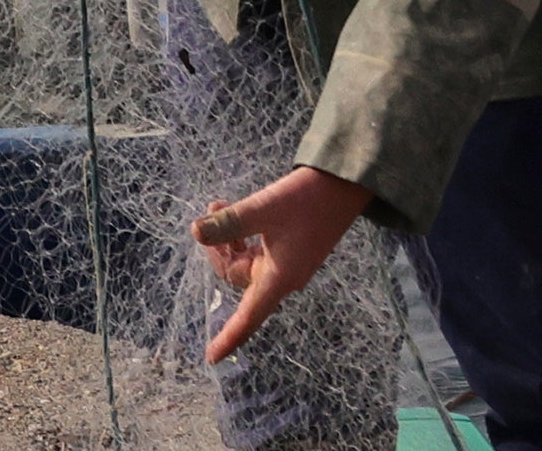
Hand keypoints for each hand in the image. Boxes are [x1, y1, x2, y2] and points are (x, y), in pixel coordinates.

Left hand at [197, 166, 375, 361]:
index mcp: (278, 279)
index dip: (229, 339)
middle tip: (211, 213)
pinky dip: (243, 235)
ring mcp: (289, 263)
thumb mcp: (264, 209)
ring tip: (218, 205)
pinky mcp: (293, 248)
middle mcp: (283, 277)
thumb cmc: (307, 200)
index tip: (210, 358)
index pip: (248, 318)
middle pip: (238, 277)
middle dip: (220, 250)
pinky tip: (234, 211)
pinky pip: (258, 252)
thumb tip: (195, 233)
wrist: (345, 184)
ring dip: (229, 238)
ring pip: (246, 262)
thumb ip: (230, 224)